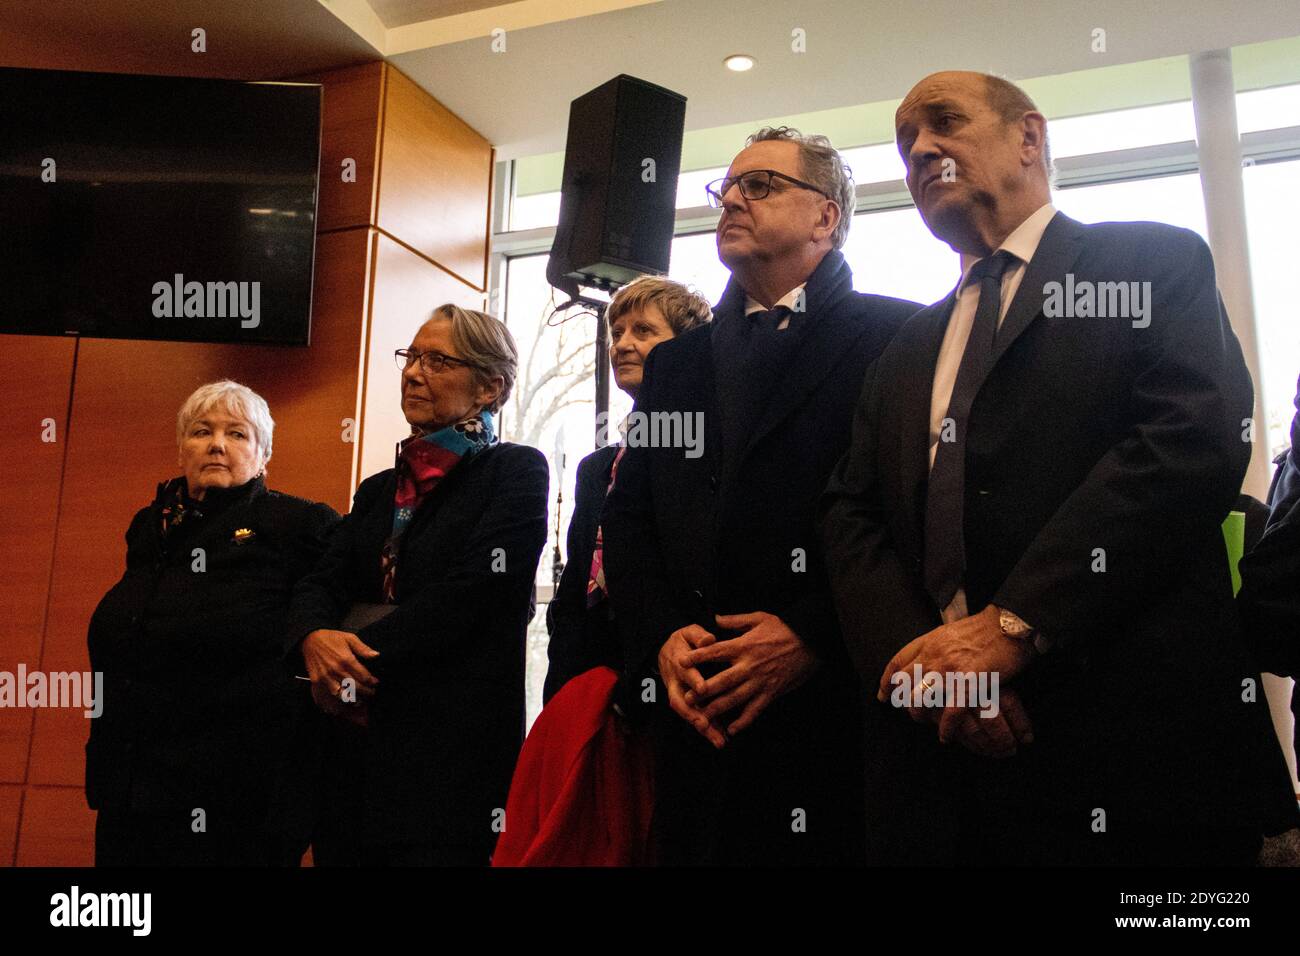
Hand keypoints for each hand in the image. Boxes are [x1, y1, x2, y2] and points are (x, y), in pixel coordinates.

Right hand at [302, 628, 379, 720]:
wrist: (309, 640)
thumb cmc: (331, 638)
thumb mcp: (349, 638)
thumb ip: (363, 648)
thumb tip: (376, 656)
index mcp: (346, 659)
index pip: (364, 676)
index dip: (372, 682)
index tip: (376, 683)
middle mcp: (336, 670)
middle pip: (356, 687)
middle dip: (366, 692)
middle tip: (372, 693)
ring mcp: (326, 677)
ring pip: (343, 694)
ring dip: (354, 699)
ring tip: (361, 699)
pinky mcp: (317, 681)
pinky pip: (330, 694)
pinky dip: (339, 699)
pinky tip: (346, 699)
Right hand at [658, 625, 727, 747]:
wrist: (665, 649)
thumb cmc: (683, 640)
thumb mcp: (688, 632)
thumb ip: (699, 635)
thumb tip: (709, 639)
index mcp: (678, 663)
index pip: (685, 673)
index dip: (693, 680)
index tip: (703, 689)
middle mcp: (675, 683)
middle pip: (680, 702)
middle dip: (693, 715)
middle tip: (705, 725)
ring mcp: (679, 695)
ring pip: (687, 714)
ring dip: (702, 728)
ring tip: (719, 741)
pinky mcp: (686, 703)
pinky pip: (695, 717)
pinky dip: (707, 729)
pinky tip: (721, 739)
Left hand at [681, 612, 819, 736]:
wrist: (811, 641)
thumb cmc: (784, 628)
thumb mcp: (759, 618)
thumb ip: (735, 621)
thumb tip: (715, 618)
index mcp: (744, 646)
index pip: (716, 651)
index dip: (698, 656)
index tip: (682, 661)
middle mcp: (749, 665)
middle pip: (722, 680)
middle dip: (703, 690)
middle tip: (687, 698)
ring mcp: (760, 681)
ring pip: (735, 698)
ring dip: (718, 709)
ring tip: (703, 717)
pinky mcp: (771, 692)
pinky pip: (755, 710)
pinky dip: (744, 721)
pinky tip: (732, 729)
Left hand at [877, 605, 1034, 756]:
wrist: (1009, 626)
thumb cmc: (984, 629)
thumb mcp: (950, 632)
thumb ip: (935, 646)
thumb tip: (925, 658)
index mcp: (929, 641)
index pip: (898, 662)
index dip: (887, 680)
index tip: (883, 694)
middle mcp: (934, 655)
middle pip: (905, 683)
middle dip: (901, 700)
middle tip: (905, 712)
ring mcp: (950, 670)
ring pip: (921, 698)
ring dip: (920, 714)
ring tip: (924, 722)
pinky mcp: (969, 683)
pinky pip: (951, 712)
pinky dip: (946, 728)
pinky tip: (945, 736)